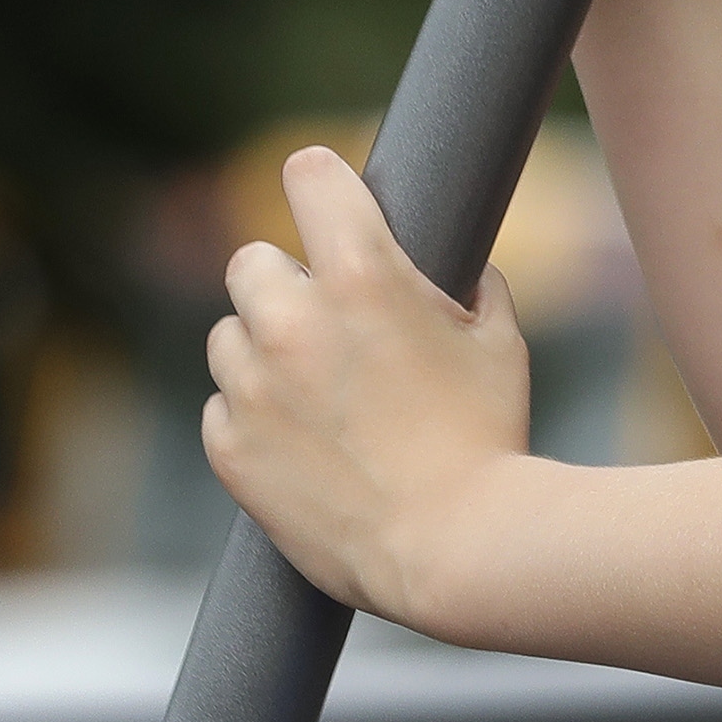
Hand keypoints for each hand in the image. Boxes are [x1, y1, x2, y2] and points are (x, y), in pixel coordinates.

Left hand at [201, 147, 536, 629]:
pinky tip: (303, 441)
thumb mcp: (499, 340)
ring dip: (263, 351)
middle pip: (251, 260)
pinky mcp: (231, 447)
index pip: (308, 175)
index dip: (320, 181)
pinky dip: (253, 416)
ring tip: (317, 392)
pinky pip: (222, 408)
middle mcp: (293, 321)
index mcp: (362, 275)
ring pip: (229, 336)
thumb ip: (468, 285)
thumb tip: (455, 269)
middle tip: (326, 320)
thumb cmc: (489, 439)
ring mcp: (254, 387)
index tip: (321, 192)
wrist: (457, 547)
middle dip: (286, 283)